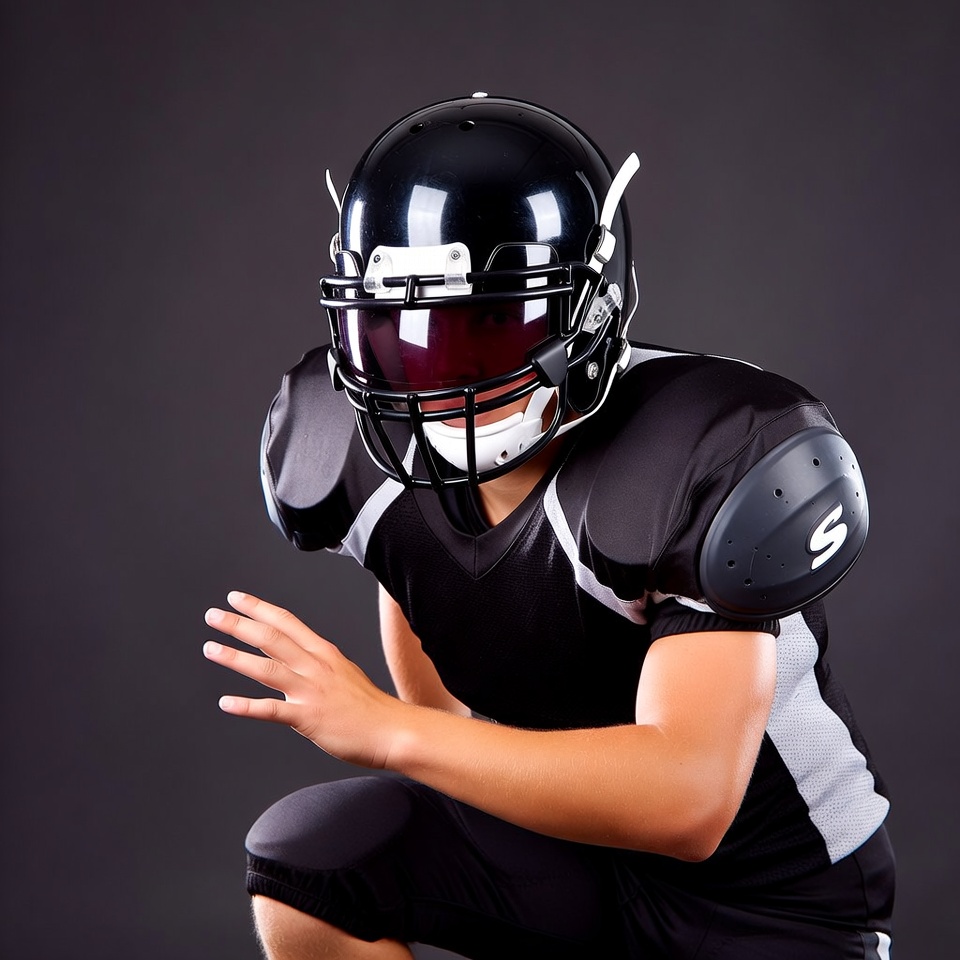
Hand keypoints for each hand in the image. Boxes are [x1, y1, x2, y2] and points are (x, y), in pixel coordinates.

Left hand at [203, 591, 406, 768]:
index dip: (259, 608)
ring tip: (211, 648)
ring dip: (235, 657)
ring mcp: (311, 691)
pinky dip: (246, 706)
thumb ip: (319, 665)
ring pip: (267, 668)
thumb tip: (299, 659)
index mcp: (324, 653)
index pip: (287, 622)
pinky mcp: (308, 718)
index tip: (236, 598)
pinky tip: (226, 702)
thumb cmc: (370, 707)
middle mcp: (315, 666)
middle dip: (239, 624)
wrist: (393, 730)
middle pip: (272, 638)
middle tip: (213, 615)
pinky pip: (271, 710)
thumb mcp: (345, 672)